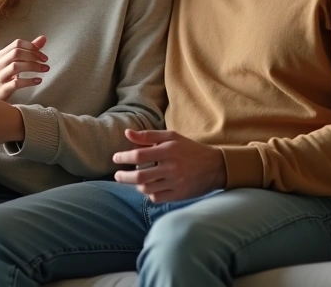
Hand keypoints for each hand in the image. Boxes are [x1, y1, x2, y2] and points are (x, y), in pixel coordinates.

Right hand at [0, 36, 47, 100]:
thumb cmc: (7, 74)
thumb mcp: (15, 61)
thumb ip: (29, 49)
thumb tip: (43, 38)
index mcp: (2, 54)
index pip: (17, 43)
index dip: (32, 46)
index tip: (43, 55)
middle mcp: (0, 63)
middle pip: (16, 53)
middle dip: (33, 56)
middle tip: (45, 61)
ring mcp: (1, 76)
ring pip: (16, 66)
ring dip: (33, 66)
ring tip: (45, 69)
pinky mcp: (4, 88)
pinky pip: (16, 83)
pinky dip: (29, 81)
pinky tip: (38, 80)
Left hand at [112, 129, 226, 202]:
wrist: (215, 166)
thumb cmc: (189, 149)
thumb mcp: (171, 137)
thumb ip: (148, 135)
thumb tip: (127, 133)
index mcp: (168, 150)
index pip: (139, 155)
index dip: (123, 157)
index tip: (115, 158)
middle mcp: (171, 167)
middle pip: (139, 176)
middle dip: (124, 177)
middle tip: (117, 176)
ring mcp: (175, 182)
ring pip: (146, 188)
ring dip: (136, 185)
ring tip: (134, 180)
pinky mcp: (179, 195)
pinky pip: (157, 198)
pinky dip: (148, 194)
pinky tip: (148, 188)